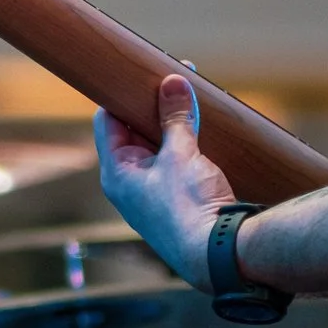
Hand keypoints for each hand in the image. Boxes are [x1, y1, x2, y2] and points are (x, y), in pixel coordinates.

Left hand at [95, 73, 238, 290]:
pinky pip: (174, 162)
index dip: (122, 93)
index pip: (108, 120)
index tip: (139, 72)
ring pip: (156, 146)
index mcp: (116, 173)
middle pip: (133, 131)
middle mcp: (129, 184)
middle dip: (153, 104)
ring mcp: (153, 193)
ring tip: (190, 95)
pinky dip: (184, 142)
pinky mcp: (176, 199)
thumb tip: (173, 82)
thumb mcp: (181, 155)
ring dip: (171, 122)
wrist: (218, 255)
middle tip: (173, 77)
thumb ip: (175, 117)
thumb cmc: (190, 207)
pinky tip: (201, 125)